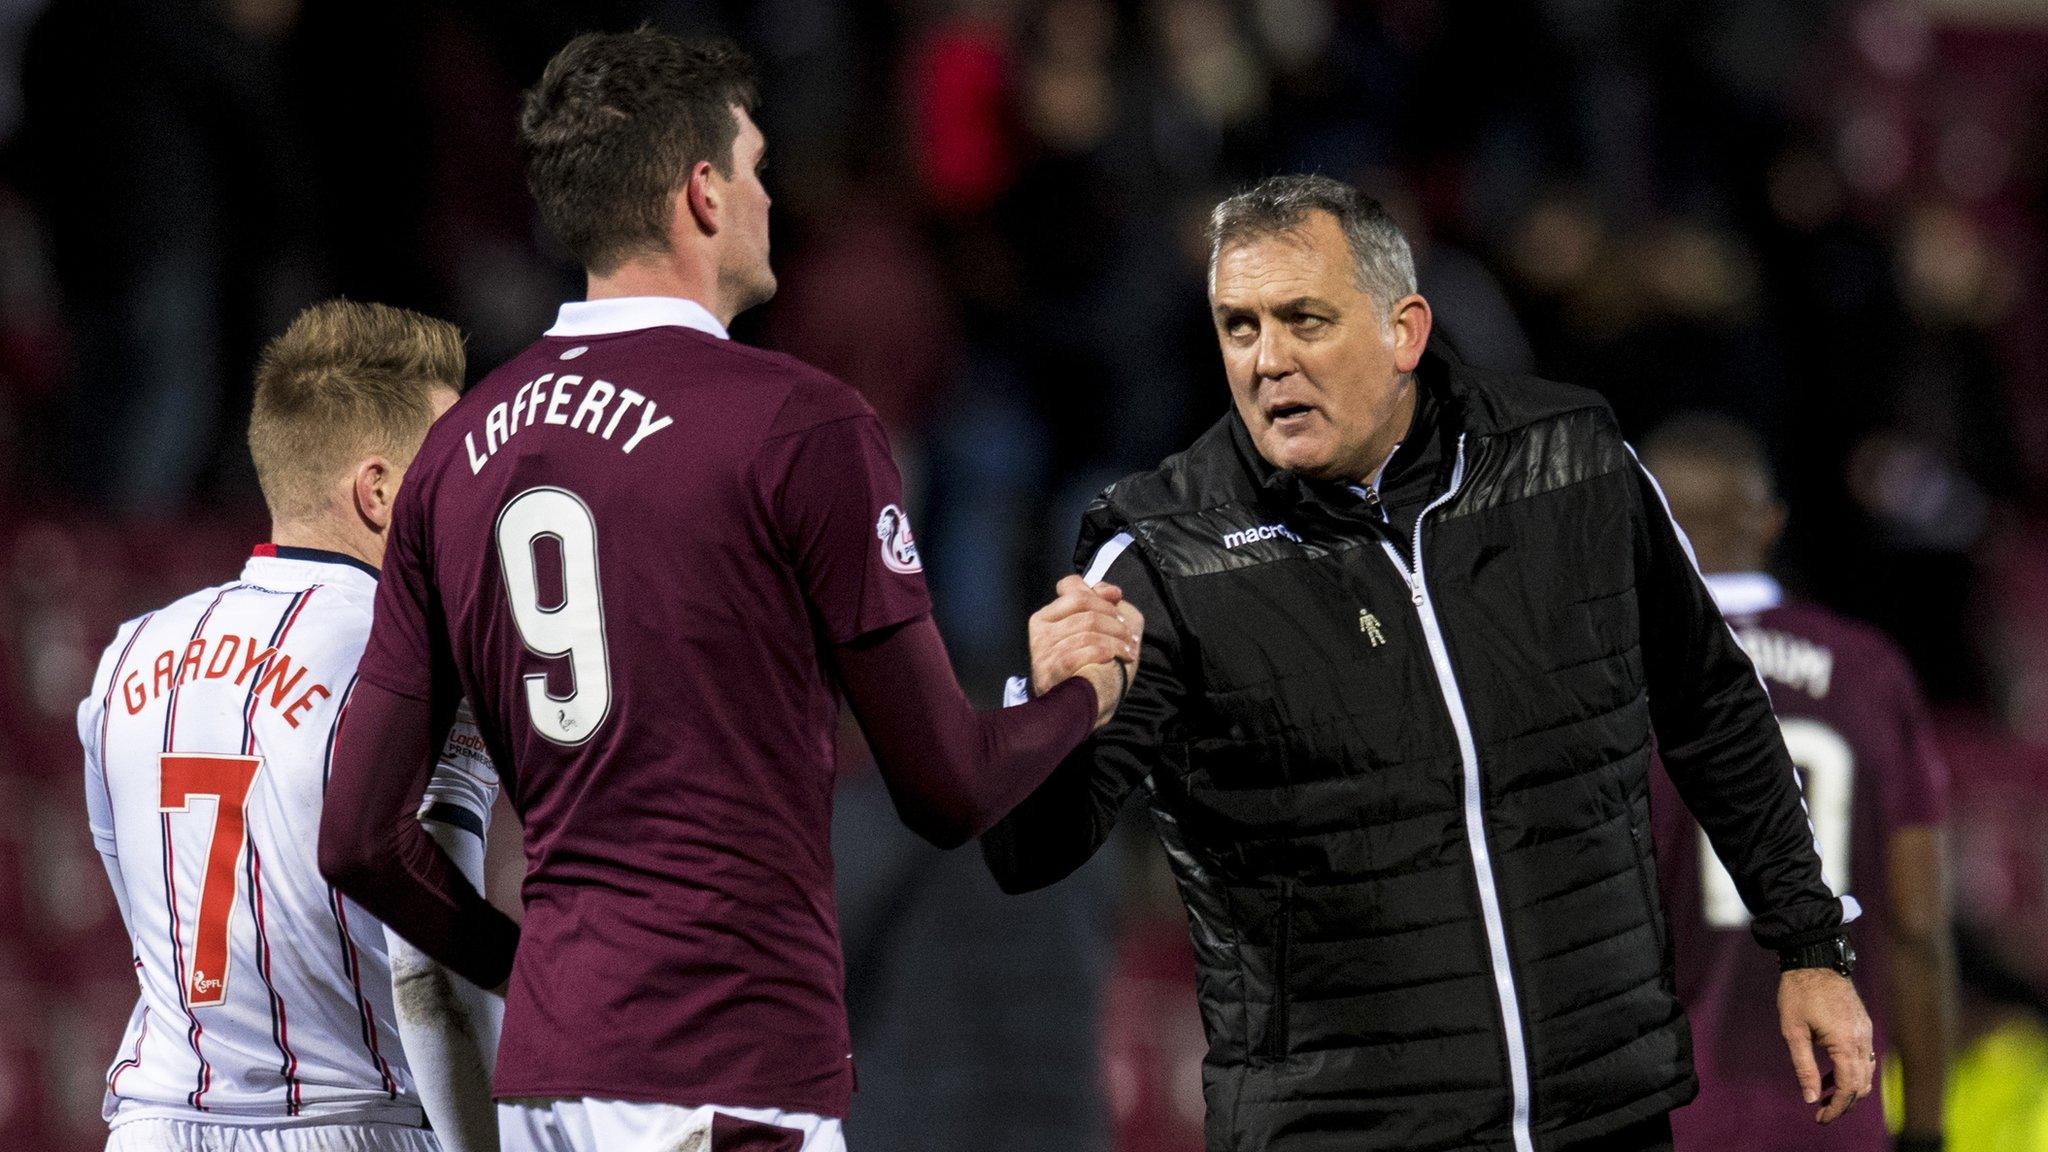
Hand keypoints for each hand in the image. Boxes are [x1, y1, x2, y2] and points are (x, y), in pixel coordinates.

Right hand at [1028, 575, 1144, 728]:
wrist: (1076, 710)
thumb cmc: (1088, 668)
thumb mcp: (1093, 630)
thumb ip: (1098, 603)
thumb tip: (1110, 590)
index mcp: (1046, 617)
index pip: (1072, 590)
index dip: (1099, 594)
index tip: (1118, 601)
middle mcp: (1040, 632)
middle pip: (1085, 609)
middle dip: (1114, 620)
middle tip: (1129, 634)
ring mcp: (1042, 652)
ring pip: (1088, 630)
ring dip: (1116, 640)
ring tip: (1128, 650)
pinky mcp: (1051, 671)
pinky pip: (1082, 652)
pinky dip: (1105, 652)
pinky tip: (1117, 658)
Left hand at [1778, 967, 1875, 1123]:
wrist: (1814, 958)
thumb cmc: (1799, 993)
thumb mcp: (1793, 1031)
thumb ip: (1803, 1066)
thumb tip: (1809, 1097)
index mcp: (1845, 1043)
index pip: (1847, 1087)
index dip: (1836, 1108)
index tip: (1820, 1119)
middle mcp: (1862, 1040)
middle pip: (1861, 1085)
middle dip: (1843, 1103)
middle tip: (1822, 1113)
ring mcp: (1865, 1032)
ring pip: (1865, 1073)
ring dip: (1848, 1089)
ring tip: (1823, 1097)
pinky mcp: (1863, 1025)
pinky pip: (1863, 1057)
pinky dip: (1851, 1072)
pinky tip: (1829, 1074)